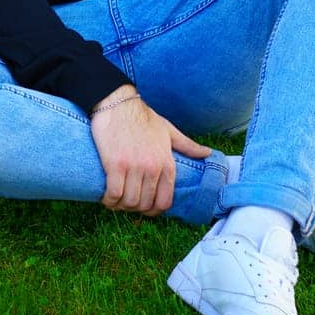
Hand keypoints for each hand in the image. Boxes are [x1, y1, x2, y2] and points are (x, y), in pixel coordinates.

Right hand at [89, 85, 210, 215]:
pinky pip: (114, 194)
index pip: (164, 201)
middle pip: (145, 205)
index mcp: (167, 164)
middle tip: (127, 202)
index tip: (145, 207)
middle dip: (135, 208)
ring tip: (116, 200)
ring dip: (121, 206)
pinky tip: (106, 197)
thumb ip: (188, 145)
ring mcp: (134, 168)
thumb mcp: (169, 131)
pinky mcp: (115, 165)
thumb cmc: (143, 117)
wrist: (118, 104)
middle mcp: (152, 168)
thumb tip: (207, 153)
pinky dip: (109, 200)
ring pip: (129, 202)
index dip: (154, 210)